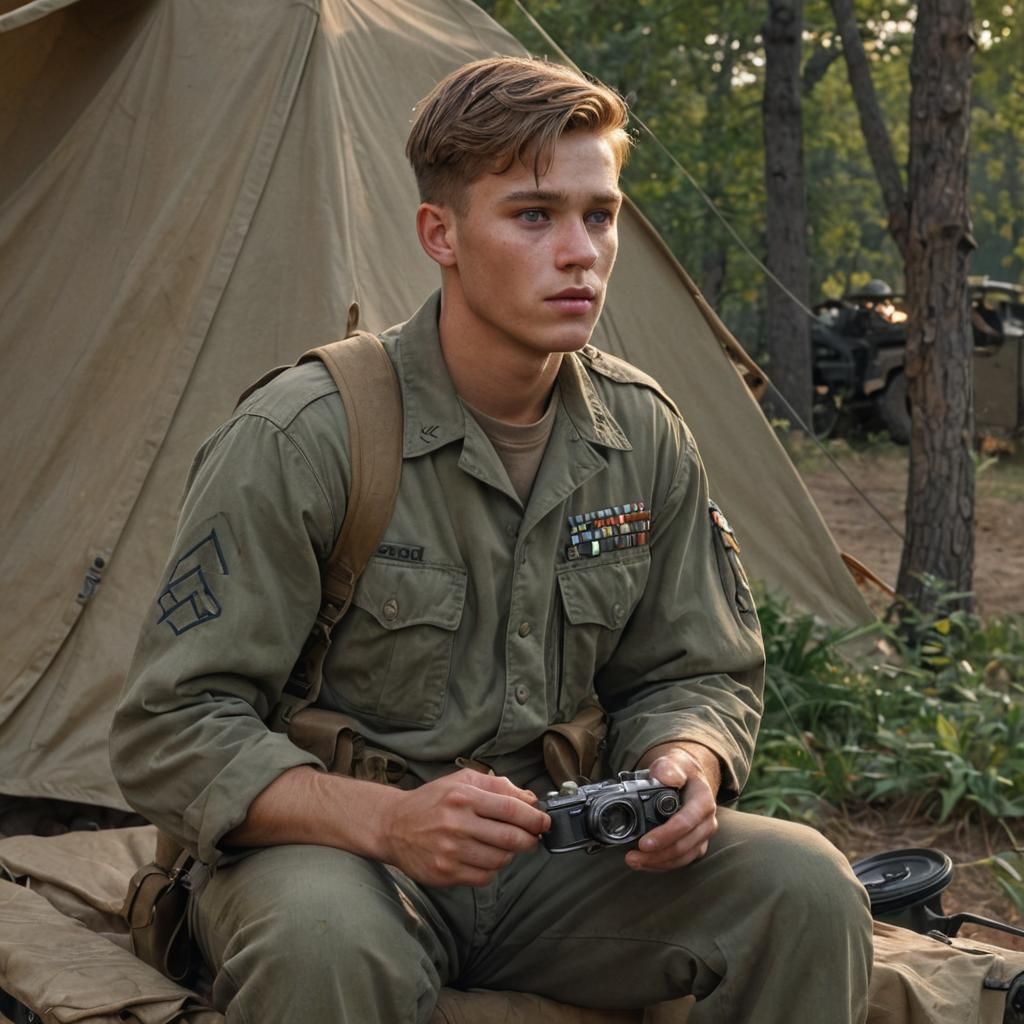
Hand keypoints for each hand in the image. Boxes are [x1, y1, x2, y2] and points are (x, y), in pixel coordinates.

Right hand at [379, 769, 549, 887]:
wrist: (393, 826)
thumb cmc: (432, 801)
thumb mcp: (462, 781)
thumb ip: (497, 785)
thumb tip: (530, 799)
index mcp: (462, 796)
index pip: (510, 809)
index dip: (533, 817)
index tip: (544, 822)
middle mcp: (456, 824)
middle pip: (509, 838)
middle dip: (529, 839)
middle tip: (533, 838)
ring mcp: (450, 852)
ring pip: (499, 860)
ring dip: (510, 854)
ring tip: (505, 846)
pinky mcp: (445, 873)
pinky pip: (483, 877)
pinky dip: (492, 869)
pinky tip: (485, 857)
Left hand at [624, 744, 719, 871]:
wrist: (688, 776)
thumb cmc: (680, 770)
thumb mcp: (674, 762)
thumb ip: (669, 768)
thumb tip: (666, 777)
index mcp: (703, 800)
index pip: (686, 822)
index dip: (666, 835)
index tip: (644, 843)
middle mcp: (706, 821)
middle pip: (684, 845)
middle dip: (658, 855)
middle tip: (633, 856)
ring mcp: (702, 835)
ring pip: (683, 857)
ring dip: (658, 863)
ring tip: (634, 861)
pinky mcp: (695, 845)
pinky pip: (681, 860)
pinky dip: (662, 864)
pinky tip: (645, 863)